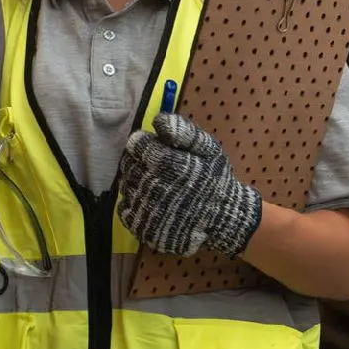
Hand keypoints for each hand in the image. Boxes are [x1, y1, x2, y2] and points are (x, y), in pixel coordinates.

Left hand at [117, 114, 261, 256]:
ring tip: (155, 184)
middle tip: (154, 167)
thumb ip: (184, 131)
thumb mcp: (209, 149)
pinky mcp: (143, 227)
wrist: (223, 217)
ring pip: (125, 185)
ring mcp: (146, 209)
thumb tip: (158, 121)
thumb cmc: (215, 179)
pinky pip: (124, 209)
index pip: (136, 145)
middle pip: (128, 165)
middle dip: (138, 162)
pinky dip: (132, 203)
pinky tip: (149, 201)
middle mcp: (153, 186)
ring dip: (135, 182)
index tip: (151, 148)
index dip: (142, 144)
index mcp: (168, 164)